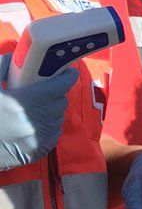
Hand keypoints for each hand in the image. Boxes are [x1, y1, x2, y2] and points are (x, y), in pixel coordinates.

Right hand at [0, 54, 78, 170]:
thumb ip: (2, 67)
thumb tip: (18, 57)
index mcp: (26, 102)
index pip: (61, 85)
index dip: (67, 77)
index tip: (67, 72)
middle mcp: (38, 121)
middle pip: (61, 102)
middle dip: (56, 95)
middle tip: (44, 91)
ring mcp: (40, 139)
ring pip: (59, 119)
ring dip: (52, 112)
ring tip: (37, 109)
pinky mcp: (39, 151)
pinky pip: (54, 134)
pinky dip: (48, 128)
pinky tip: (34, 124)